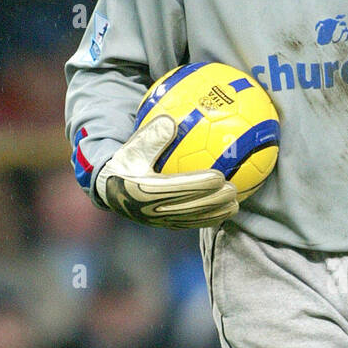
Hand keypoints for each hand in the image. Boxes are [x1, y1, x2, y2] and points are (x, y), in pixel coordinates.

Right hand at [95, 116, 238, 228]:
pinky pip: (190, 224)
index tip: (219, 176)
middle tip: (233, 190)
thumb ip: (152, 135)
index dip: (199, 184)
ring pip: (191, 219)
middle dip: (213, 201)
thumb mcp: (133, 146)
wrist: (111, 188)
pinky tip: (225, 212)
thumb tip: (171, 121)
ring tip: (236, 205)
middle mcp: (151, 209)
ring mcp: (158, 220)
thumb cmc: (127, 161)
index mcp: (142, 189)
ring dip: (215, 214)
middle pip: (188, 207)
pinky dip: (208, 219)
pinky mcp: (164, 226)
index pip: (176, 188)